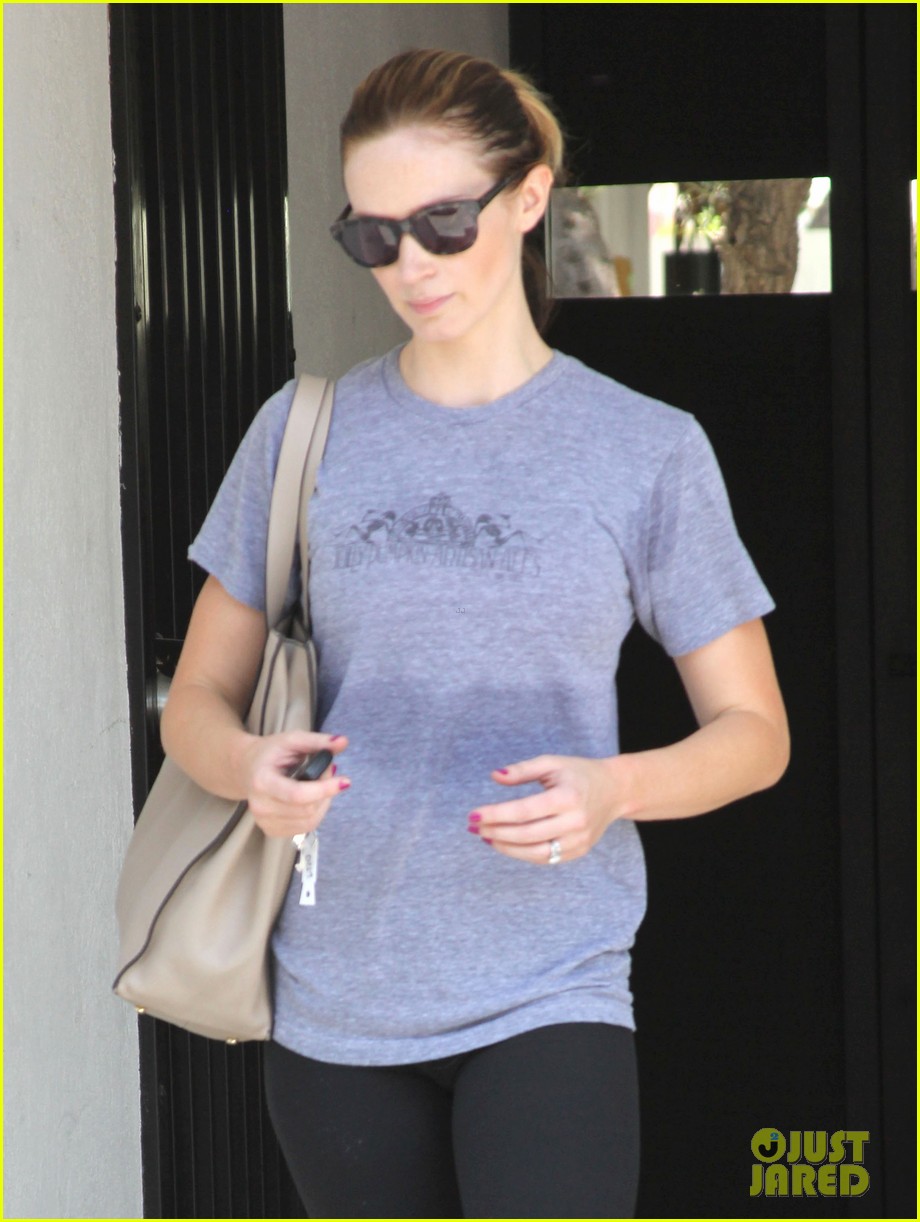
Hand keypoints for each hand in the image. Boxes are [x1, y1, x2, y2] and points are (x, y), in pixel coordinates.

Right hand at [239, 731, 350, 838]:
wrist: (248, 768)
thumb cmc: (271, 753)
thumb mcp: (293, 740)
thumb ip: (318, 741)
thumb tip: (343, 742)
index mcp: (262, 782)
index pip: (298, 795)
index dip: (324, 789)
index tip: (346, 780)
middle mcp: (260, 806)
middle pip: (308, 809)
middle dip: (326, 790)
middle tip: (328, 771)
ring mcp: (265, 822)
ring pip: (310, 820)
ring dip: (324, 802)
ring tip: (320, 784)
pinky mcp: (271, 831)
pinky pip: (305, 827)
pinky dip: (316, 813)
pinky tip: (312, 798)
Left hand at [469, 754, 623, 865]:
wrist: (615, 790)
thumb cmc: (578, 773)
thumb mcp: (551, 763)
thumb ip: (522, 770)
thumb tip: (494, 776)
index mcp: (568, 797)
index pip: (524, 811)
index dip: (496, 814)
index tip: (473, 815)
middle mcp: (575, 821)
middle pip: (527, 834)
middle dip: (496, 832)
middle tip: (474, 827)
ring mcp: (579, 840)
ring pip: (535, 852)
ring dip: (506, 847)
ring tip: (486, 837)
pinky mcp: (579, 851)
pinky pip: (546, 858)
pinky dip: (523, 853)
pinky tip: (506, 844)